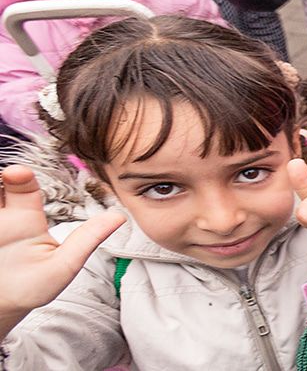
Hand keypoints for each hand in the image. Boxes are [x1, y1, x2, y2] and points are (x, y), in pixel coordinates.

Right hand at [0, 166, 124, 335]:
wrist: (1, 308)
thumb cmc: (33, 288)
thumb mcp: (63, 265)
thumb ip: (87, 239)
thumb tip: (120, 216)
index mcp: (26, 219)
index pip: (25, 189)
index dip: (22, 177)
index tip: (17, 172)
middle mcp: (3, 217)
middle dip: (0, 176)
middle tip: (3, 175)